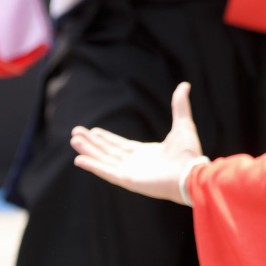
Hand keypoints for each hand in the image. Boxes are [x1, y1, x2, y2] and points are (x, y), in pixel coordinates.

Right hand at [71, 82, 205, 204]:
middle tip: (75, 133)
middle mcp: (136, 163)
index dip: (105, 138)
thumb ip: (180, 105)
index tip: (92, 131)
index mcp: (146, 153)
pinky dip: (93, 166)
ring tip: (74, 141)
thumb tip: (185, 85)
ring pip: (104, 160)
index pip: (120, 145)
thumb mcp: (183, 124)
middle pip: (108, 152)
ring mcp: (131, 173)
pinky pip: (107, 172)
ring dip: (88, 151)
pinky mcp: (128, 181)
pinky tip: (79, 160)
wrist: (191, 173)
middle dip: (92, 143)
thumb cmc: (189, 153)